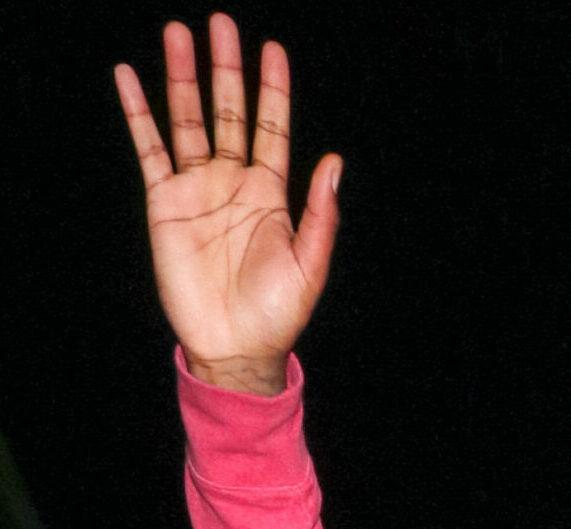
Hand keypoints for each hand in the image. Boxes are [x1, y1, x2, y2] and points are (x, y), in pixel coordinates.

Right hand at [115, 13, 340, 393]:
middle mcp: (234, 182)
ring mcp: (198, 189)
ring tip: (178, 33)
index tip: (272, 48)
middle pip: (228, 112)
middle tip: (221, 22)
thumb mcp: (310, 263)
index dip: (272, 89)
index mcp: (272, 194)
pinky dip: (138, 113)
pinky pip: (149, 148)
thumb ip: (320, 213)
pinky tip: (129, 77)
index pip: (272, 127)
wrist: (236, 346)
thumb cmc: (279, 312)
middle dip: (226, 69)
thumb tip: (333, 162)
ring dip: (183, 77)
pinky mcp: (165, 203)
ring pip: (187, 120)